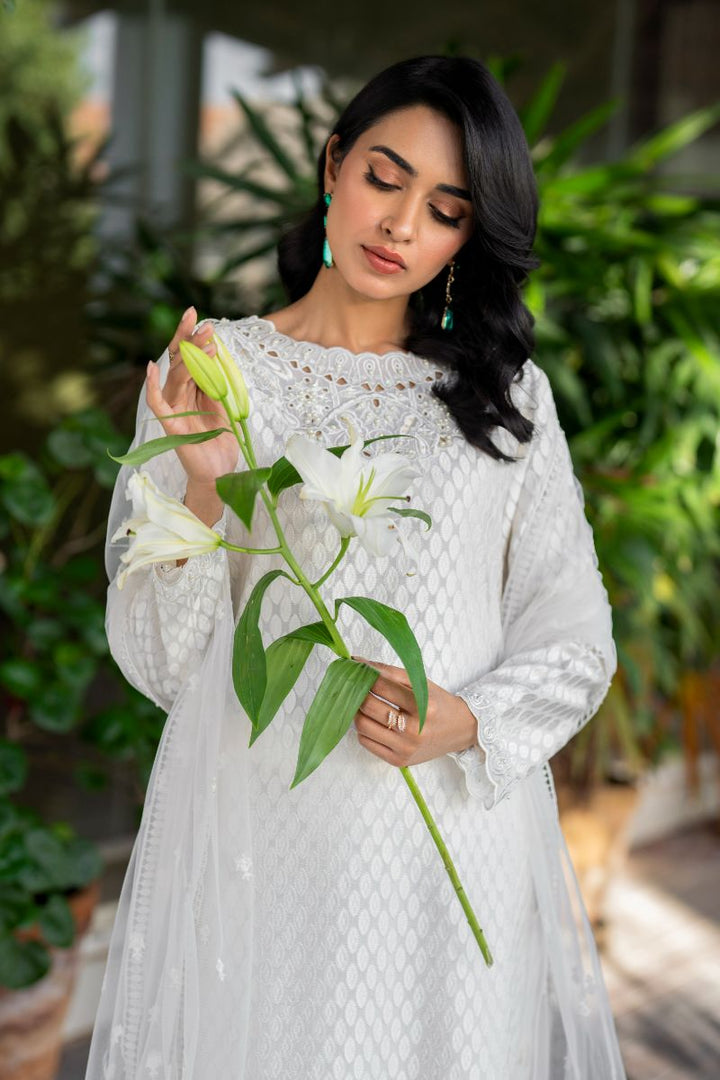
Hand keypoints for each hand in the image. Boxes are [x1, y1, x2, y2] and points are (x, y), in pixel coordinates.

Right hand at [145, 306, 240, 486]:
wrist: (220, 471)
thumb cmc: (222, 440)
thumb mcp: (225, 405)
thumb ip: (218, 382)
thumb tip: (216, 353)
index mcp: (193, 389)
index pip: (190, 358)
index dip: (193, 339)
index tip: (202, 320)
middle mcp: (180, 395)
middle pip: (180, 362)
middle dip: (190, 340)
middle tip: (203, 323)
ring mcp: (174, 408)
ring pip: (175, 377)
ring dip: (189, 358)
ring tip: (206, 343)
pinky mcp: (171, 424)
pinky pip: (157, 403)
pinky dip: (152, 386)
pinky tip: (151, 367)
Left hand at [351, 657, 479, 766]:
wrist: (460, 730)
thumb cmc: (438, 703)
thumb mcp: (420, 682)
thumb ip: (389, 672)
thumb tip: (357, 662)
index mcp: (423, 706)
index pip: (381, 686)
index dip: (364, 675)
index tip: (358, 669)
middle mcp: (414, 730)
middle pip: (368, 706)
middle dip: (358, 693)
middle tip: (358, 686)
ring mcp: (405, 748)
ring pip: (362, 726)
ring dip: (358, 712)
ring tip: (366, 704)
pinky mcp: (399, 761)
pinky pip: (366, 742)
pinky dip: (364, 729)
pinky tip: (374, 722)